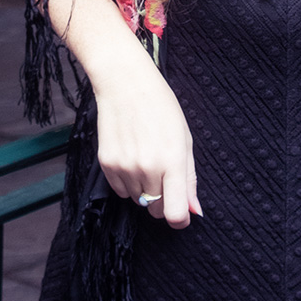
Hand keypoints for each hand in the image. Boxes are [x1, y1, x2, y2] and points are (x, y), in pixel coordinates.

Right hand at [92, 53, 201, 229]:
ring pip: (138, 201)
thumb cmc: (161, 106)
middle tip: (163, 173)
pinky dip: (127, 182)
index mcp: (172, 161)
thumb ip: (189, 178)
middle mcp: (147, 168)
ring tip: (145, 157)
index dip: (180, 218)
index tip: (181, 211)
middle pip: (156, 210)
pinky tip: (131, 156)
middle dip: (163, 200)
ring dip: (144, 188)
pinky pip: (120, 191)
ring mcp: (125, 167)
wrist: (125, 83)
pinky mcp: (106, 164)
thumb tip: (194, 211)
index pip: (174, 214)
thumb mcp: (184, 138)